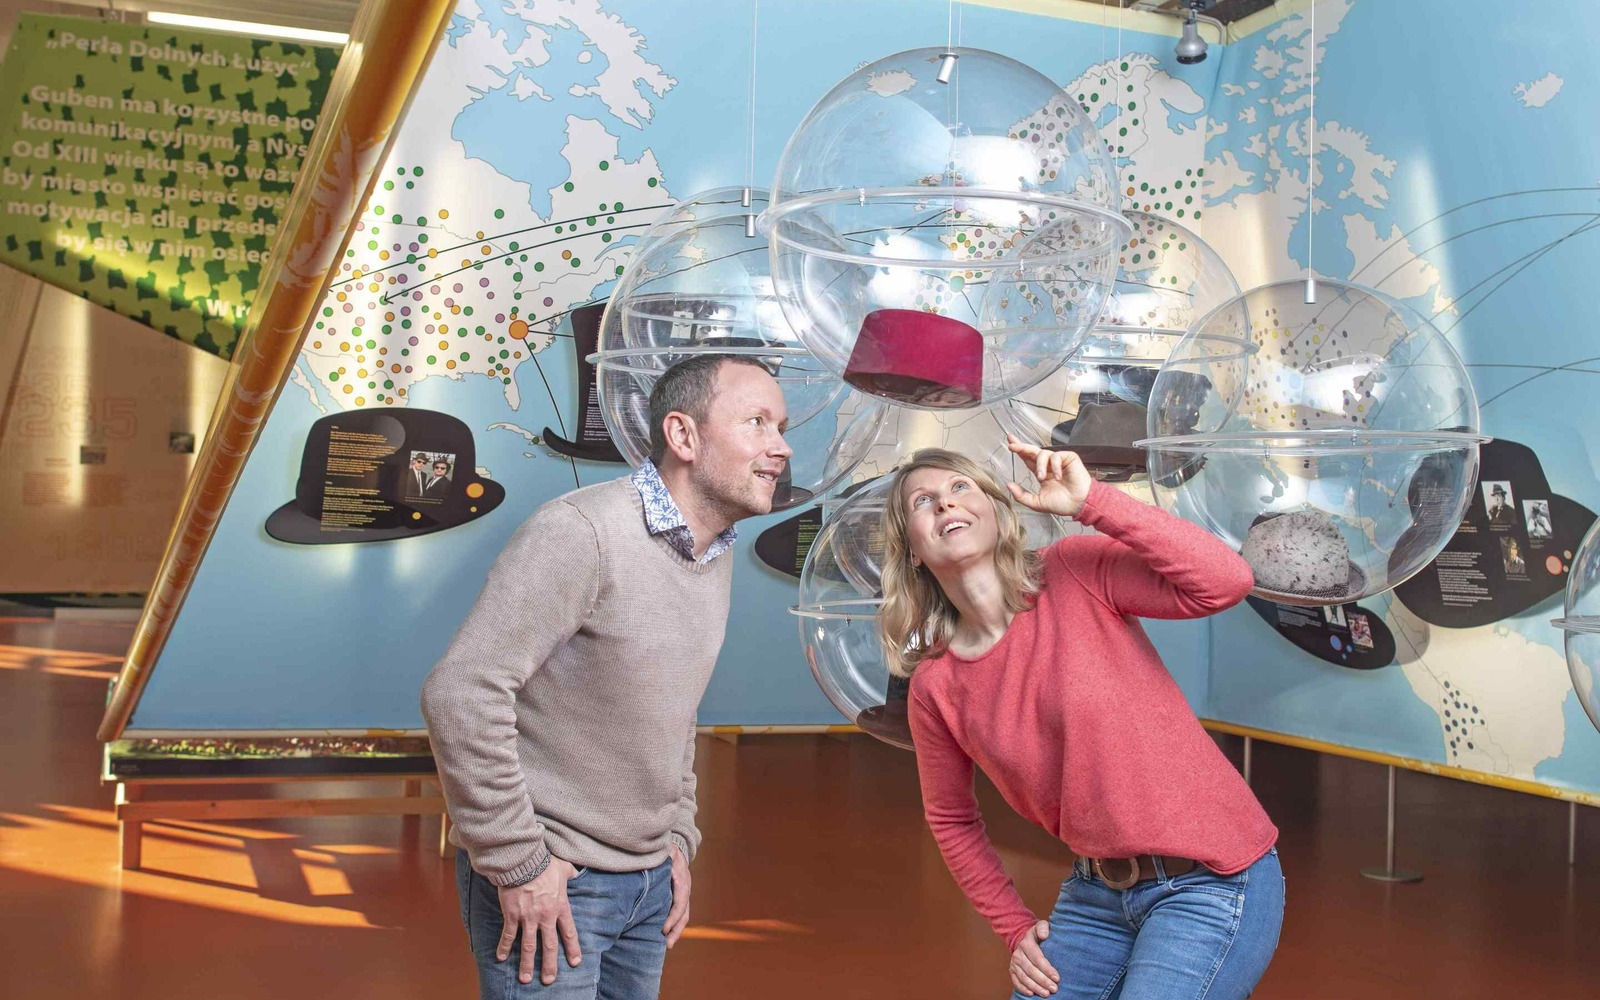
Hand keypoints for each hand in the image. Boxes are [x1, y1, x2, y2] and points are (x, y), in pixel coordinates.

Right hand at [496, 858, 581, 985]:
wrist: (524, 861)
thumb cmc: (544, 863)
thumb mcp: (564, 868)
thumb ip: (571, 874)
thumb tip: (577, 873)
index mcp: (560, 907)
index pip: (568, 933)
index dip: (572, 949)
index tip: (574, 963)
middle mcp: (546, 917)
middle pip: (549, 946)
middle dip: (549, 966)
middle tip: (549, 980)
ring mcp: (528, 918)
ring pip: (529, 947)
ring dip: (526, 965)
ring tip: (525, 979)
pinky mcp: (512, 915)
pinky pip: (508, 935)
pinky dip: (504, 947)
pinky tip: (500, 958)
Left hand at [663, 843, 691, 946]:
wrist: (676, 846)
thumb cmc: (667, 849)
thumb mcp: (665, 849)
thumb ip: (662, 856)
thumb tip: (656, 861)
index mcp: (682, 879)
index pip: (680, 902)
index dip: (673, 917)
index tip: (663, 929)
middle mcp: (686, 889)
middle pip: (684, 913)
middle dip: (677, 930)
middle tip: (667, 944)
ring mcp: (684, 894)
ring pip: (684, 916)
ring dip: (677, 931)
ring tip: (668, 945)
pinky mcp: (679, 896)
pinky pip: (680, 913)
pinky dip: (675, 924)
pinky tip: (666, 934)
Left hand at [1005, 435, 1092, 518]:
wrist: (1079, 504)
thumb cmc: (1062, 504)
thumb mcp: (1037, 502)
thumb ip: (1021, 495)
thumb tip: (1008, 485)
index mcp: (1042, 473)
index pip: (1028, 459)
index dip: (1019, 451)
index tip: (1010, 444)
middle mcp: (1049, 465)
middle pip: (1032, 451)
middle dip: (1021, 446)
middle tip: (1012, 445)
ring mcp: (1059, 461)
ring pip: (1042, 454)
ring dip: (1039, 465)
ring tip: (1041, 477)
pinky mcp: (1069, 458)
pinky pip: (1056, 456)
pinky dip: (1055, 466)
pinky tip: (1058, 476)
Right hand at [1010, 919, 1059, 996]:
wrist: (1022, 938)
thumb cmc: (1036, 934)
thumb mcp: (1040, 926)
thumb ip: (1043, 928)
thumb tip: (1044, 935)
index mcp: (1026, 943)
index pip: (1037, 958)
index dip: (1047, 969)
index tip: (1057, 978)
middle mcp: (1018, 954)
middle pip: (1031, 970)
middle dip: (1043, 981)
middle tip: (1054, 989)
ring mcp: (1014, 963)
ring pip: (1024, 977)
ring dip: (1035, 987)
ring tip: (1046, 994)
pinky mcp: (1012, 971)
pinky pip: (1016, 981)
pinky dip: (1023, 989)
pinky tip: (1032, 994)